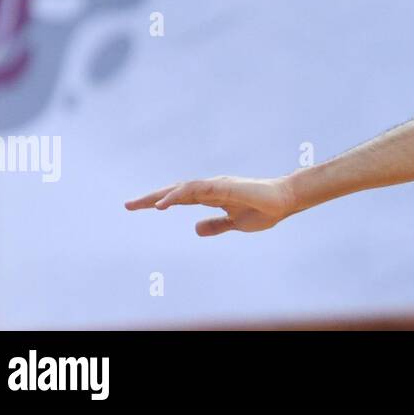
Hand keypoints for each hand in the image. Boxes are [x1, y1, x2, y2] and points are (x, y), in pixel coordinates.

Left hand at [125, 175, 297, 235]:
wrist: (285, 201)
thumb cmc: (264, 209)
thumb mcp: (235, 223)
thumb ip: (216, 225)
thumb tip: (195, 229)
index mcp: (213, 196)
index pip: (181, 197)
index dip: (161, 200)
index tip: (139, 207)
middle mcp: (211, 188)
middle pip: (176, 191)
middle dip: (152, 197)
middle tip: (128, 205)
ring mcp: (217, 185)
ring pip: (183, 188)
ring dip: (162, 195)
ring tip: (143, 205)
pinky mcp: (224, 187)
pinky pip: (196, 190)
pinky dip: (178, 195)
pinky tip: (164, 203)